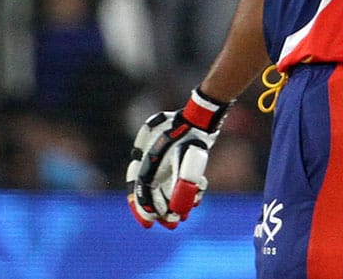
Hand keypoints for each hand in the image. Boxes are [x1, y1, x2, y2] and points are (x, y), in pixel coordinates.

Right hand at [126, 88, 231, 229]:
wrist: (202, 116)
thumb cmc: (193, 137)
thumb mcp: (189, 163)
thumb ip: (183, 186)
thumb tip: (178, 211)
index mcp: (148, 160)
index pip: (140, 189)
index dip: (142, 209)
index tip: (149, 224)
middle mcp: (151, 157)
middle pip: (149, 190)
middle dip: (159, 210)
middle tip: (171, 225)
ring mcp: (162, 154)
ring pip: (162, 185)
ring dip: (172, 202)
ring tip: (185, 216)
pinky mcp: (174, 154)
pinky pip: (173, 176)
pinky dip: (182, 188)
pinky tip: (196, 198)